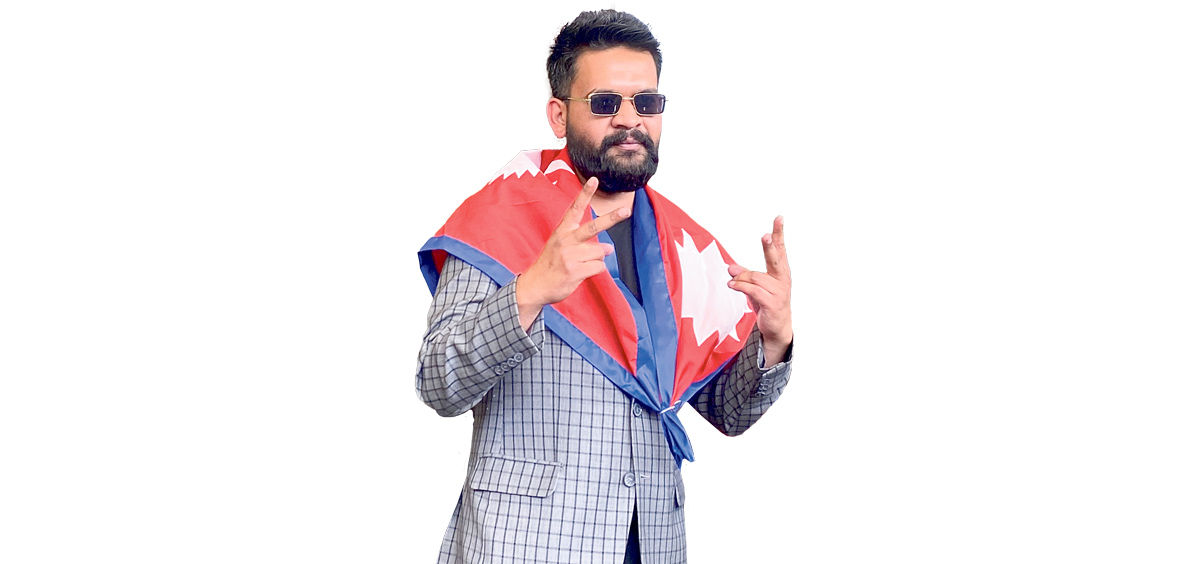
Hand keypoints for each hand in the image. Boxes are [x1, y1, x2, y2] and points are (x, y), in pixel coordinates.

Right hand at [515, 177, 630, 329]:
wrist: (535, 285)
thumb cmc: (551, 264)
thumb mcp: (560, 245)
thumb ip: (584, 243)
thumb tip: (609, 248)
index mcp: (562, 231)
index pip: (575, 209)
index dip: (584, 194)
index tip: (594, 179)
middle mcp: (566, 240)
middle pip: (593, 227)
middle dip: (612, 218)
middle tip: (626, 210)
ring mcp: (570, 256)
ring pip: (600, 252)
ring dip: (596, 259)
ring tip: (581, 264)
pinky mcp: (575, 271)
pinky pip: (599, 267)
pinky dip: (595, 270)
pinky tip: (582, 273)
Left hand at [728, 216, 792, 365]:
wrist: (777, 327)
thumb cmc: (767, 303)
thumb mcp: (755, 286)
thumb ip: (744, 275)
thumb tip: (730, 267)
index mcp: (780, 271)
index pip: (780, 248)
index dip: (779, 233)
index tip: (779, 218)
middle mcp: (782, 278)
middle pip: (774, 258)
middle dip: (769, 246)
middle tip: (765, 236)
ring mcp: (779, 291)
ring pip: (755, 277)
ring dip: (741, 277)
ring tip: (732, 279)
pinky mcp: (773, 303)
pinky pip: (753, 290)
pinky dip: (741, 286)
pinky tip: (732, 285)